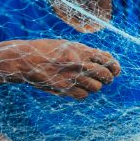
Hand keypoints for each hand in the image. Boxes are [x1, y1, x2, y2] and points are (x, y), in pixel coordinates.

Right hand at [5, 39, 120, 99]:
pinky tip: (77, 88)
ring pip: (96, 87)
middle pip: (105, 75)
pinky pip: (83, 95)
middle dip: (108, 78)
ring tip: (88, 83)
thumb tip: (105, 59)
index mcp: (81, 50)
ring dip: (95, 86)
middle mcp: (79, 63)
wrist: (24, 60)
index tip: (115, 71)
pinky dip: (83, 93)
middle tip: (105, 79)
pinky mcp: (64, 89)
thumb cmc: (46, 50)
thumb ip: (85, 52)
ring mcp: (72, 77)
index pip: (108, 59)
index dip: (114, 66)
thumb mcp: (68, 45)